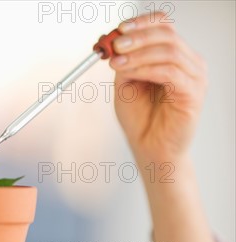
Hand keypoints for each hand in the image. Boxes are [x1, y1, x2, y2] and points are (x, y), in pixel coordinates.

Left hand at [110, 11, 206, 164]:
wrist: (151, 149)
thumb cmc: (141, 119)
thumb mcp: (126, 83)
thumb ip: (123, 62)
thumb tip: (115, 42)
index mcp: (174, 57)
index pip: (164, 26)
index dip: (142, 23)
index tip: (119, 29)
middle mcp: (189, 63)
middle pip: (167, 35)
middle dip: (138, 36)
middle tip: (116, 44)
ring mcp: (195, 77)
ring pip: (168, 51)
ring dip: (138, 54)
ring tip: (116, 62)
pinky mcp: (193, 93)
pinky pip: (170, 72)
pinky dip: (146, 69)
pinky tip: (129, 73)